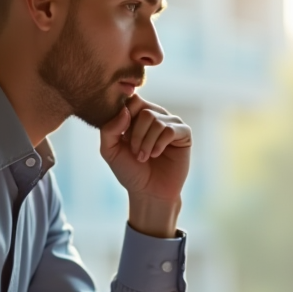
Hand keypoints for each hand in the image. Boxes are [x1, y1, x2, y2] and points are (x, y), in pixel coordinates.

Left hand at [100, 95, 190, 235]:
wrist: (148, 192)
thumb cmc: (129, 171)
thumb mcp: (110, 150)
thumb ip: (109, 129)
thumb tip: (125, 110)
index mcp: (137, 115)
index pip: (132, 99)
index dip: (125, 116)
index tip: (123, 138)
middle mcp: (155, 115)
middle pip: (142, 109)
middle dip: (135, 134)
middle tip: (135, 152)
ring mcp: (171, 123)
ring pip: (155, 120)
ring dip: (146, 143)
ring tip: (144, 157)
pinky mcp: (183, 133)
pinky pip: (170, 130)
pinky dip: (159, 144)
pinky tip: (156, 155)